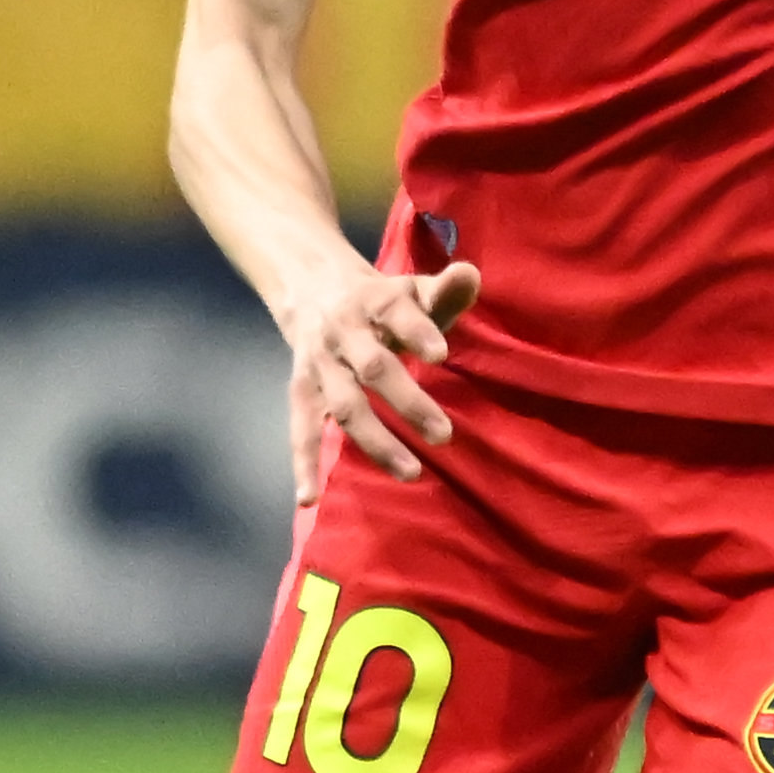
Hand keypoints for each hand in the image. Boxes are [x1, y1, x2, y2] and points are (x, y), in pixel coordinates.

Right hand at [278, 254, 477, 495]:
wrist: (310, 287)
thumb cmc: (380, 301)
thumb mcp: (411, 289)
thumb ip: (445, 291)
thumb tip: (471, 274)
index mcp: (374, 301)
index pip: (396, 314)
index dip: (418, 331)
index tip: (441, 354)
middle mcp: (343, 333)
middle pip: (373, 367)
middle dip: (407, 401)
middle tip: (444, 435)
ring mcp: (320, 366)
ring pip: (345, 405)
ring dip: (375, 441)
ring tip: (410, 472)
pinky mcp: (302, 393)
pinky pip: (301, 431)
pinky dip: (302, 465)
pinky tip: (308, 498)